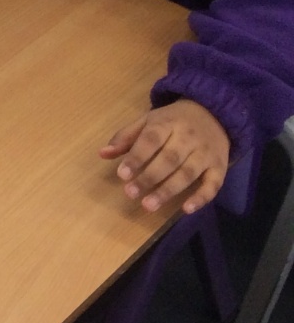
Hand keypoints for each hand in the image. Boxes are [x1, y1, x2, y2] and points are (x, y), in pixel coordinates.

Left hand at [99, 99, 230, 214]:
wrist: (214, 112)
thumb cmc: (173, 120)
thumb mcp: (148, 121)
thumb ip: (126, 137)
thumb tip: (102, 153)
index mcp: (167, 123)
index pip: (151, 140)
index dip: (136, 157)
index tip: (122, 175)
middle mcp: (188, 137)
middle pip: (169, 159)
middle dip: (149, 178)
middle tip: (131, 194)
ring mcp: (206, 152)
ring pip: (188, 173)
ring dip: (168, 191)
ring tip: (149, 206)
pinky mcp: (220, 166)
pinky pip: (214, 183)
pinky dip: (202, 197)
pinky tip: (186, 209)